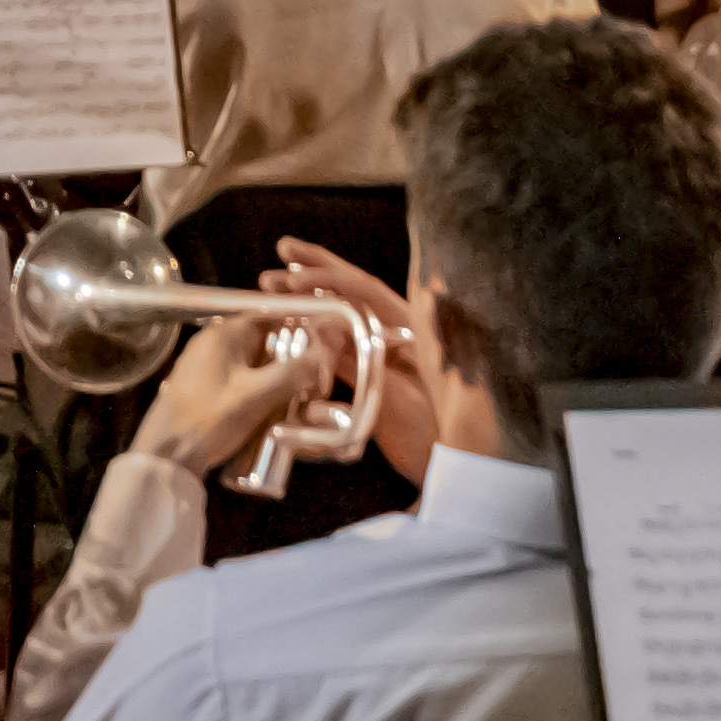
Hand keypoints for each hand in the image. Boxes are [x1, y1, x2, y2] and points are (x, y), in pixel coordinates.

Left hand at [138, 310, 312, 480]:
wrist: (164, 456)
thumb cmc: (207, 421)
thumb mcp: (254, 397)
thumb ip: (290, 374)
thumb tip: (322, 356)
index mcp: (223, 334)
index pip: (269, 316)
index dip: (298, 329)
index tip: (323, 347)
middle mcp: (212, 343)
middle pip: (262, 341)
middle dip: (289, 359)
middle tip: (315, 381)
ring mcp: (204, 365)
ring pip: (252, 363)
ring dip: (275, 378)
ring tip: (300, 398)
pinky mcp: (202, 387)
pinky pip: (240, 380)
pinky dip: (258, 390)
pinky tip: (272, 410)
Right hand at [262, 239, 436, 480]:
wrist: (444, 470)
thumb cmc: (431, 438)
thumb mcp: (393, 400)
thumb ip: (358, 363)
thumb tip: (320, 327)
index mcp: (414, 331)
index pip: (367, 291)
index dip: (329, 279)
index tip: (293, 278)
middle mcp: (400, 333)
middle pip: (356, 290)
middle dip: (319, 268)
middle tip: (282, 250)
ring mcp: (387, 351)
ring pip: (346, 312)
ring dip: (313, 294)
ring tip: (276, 281)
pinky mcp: (376, 371)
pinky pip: (344, 339)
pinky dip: (317, 325)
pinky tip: (292, 321)